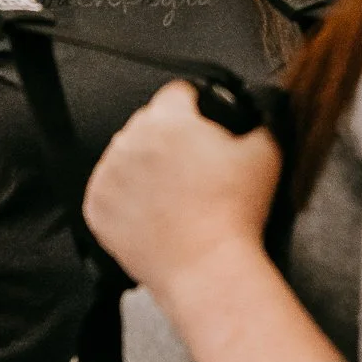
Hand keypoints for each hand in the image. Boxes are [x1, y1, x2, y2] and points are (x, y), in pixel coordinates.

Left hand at [83, 81, 281, 308]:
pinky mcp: (96, 207)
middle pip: (149, 122)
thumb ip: (258, 120)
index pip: (177, 92)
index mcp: (169, 121)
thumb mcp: (266, 153)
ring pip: (126, 154)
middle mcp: (131, 142)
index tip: (202, 125)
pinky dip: (126, 197)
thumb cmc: (234, 216)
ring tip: (174, 194)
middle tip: (194, 168)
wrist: (208, 269)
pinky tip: (154, 211)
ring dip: (145, 166)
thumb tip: (253, 112)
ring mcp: (108, 175)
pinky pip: (109, 188)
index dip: (196, 107)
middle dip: (169, 138)